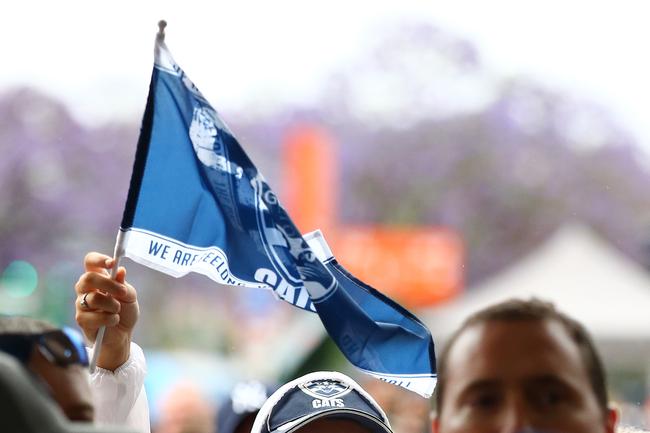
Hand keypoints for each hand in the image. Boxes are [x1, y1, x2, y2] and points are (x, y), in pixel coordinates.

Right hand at [75, 252, 138, 370]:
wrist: (123, 334)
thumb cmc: (125, 312)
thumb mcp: (130, 297)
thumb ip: (124, 284)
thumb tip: (120, 271)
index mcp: (98, 278)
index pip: (90, 262)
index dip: (98, 259)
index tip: (111, 263)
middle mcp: (86, 289)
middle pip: (87, 278)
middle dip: (108, 284)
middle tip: (122, 292)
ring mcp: (81, 304)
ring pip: (93, 298)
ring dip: (111, 304)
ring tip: (118, 310)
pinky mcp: (81, 320)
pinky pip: (92, 317)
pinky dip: (108, 319)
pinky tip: (114, 320)